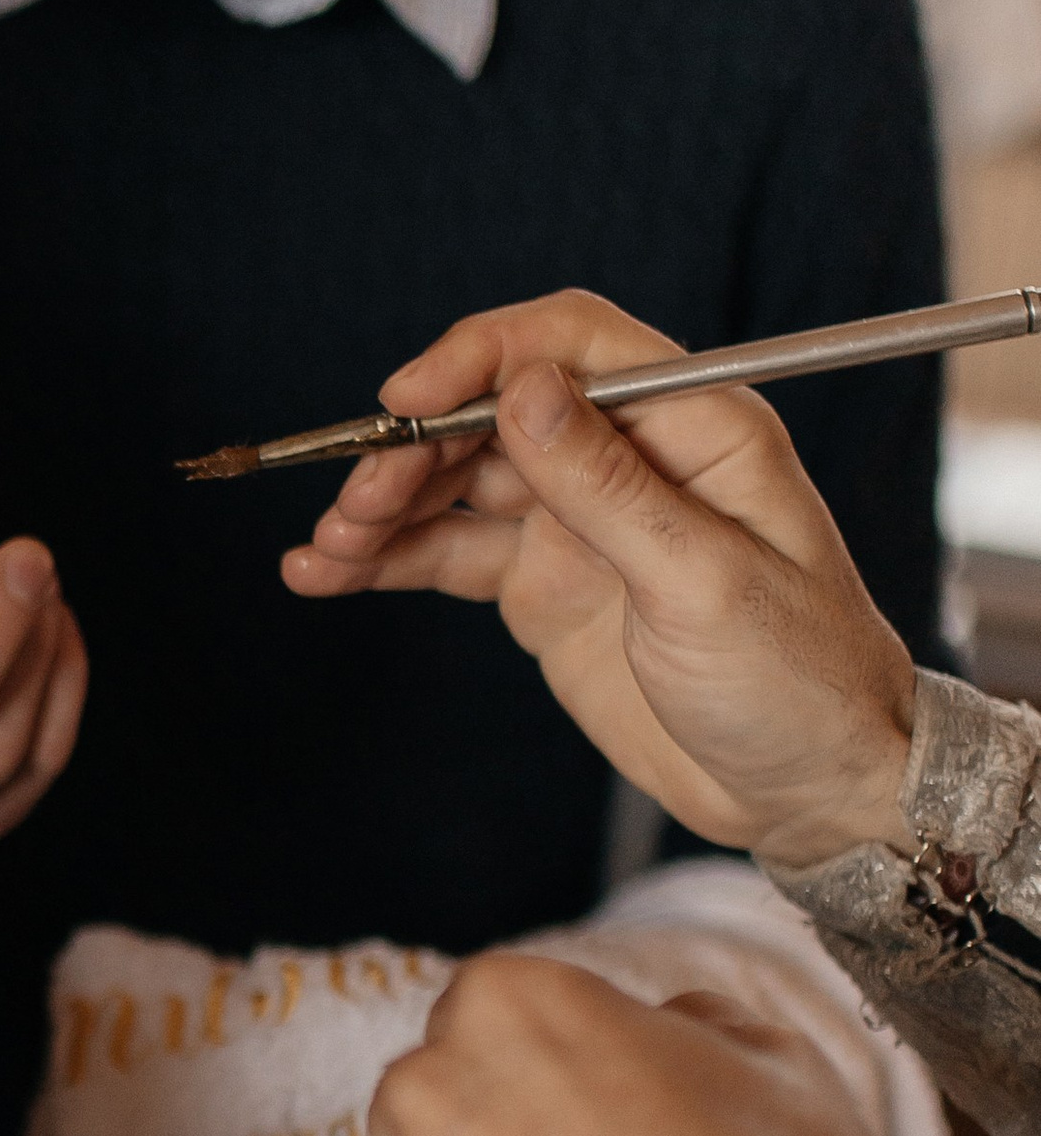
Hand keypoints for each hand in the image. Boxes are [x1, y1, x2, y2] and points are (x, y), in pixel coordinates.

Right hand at [280, 291, 917, 872]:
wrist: (809, 788)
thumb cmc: (798, 679)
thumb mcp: (705, 583)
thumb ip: (609, 487)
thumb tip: (527, 391)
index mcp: (692, 427)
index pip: (570, 347)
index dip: (481, 357)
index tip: (407, 400)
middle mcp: (630, 458)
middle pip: (493, 412)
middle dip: (414, 446)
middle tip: (357, 502)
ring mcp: (581, 522)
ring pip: (459, 481)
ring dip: (387, 504)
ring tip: (328, 547)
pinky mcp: (546, 585)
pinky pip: (451, 553)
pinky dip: (389, 560)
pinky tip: (325, 573)